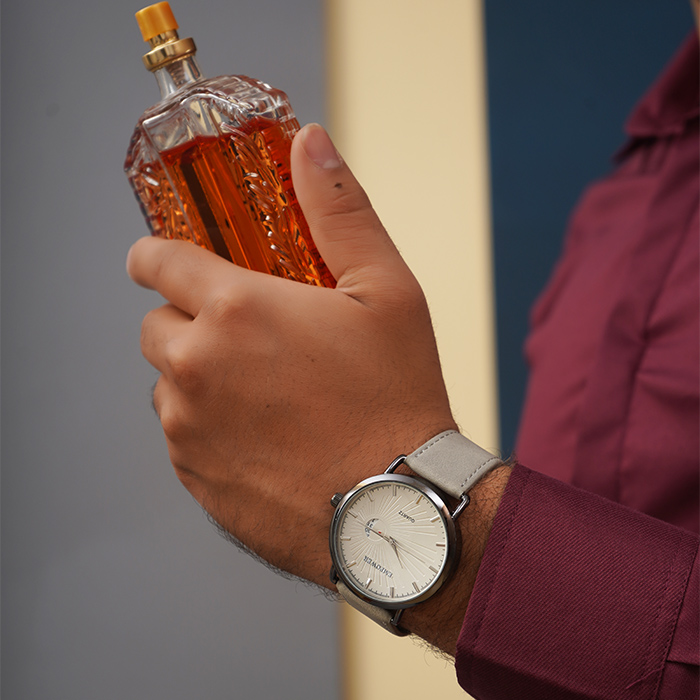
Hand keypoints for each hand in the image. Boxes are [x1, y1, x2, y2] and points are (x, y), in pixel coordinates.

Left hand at [127, 123, 456, 590]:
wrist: (397, 505)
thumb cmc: (397, 397)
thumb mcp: (388, 290)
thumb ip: (340, 211)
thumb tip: (312, 144)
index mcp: (235, 310)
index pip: (154, 261)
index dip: (159, 255)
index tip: (169, 262)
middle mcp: (196, 366)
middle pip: (157, 326)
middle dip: (193, 323)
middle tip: (252, 338)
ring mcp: (189, 428)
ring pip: (169, 383)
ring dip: (201, 377)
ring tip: (267, 393)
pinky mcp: (195, 477)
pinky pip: (183, 435)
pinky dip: (210, 426)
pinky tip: (266, 436)